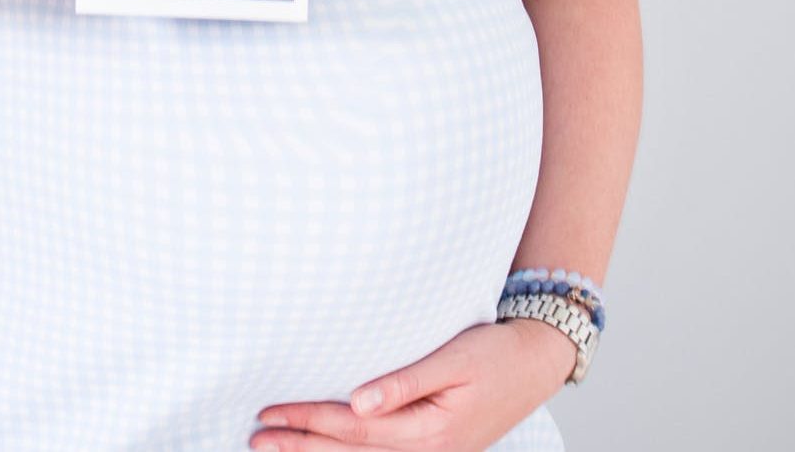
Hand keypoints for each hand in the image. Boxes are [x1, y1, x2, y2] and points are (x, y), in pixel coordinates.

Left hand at [249, 319, 576, 451]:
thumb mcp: (454, 359)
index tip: (269, 413)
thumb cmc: (496, 353)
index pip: (354, 430)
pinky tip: (324, 451)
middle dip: (300, 446)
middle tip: (256, 438)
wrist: (538, 362)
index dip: (308, 421)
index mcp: (431, 432)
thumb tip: (359, 403)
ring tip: (276, 448)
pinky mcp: (435, 449)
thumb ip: (406, 383)